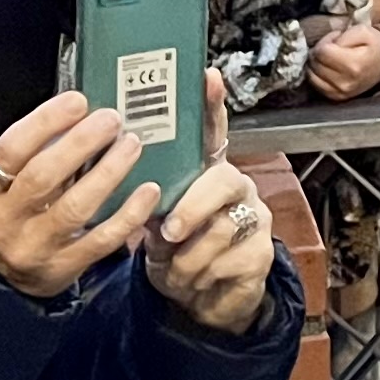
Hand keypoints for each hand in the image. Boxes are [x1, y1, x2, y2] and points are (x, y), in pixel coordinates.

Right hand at [0, 92, 158, 299]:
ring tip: (131, 145)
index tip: (78, 101)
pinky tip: (149, 191)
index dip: (45, 122)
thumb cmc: (4, 211)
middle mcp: (6, 221)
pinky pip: (101, 240)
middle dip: (81, 143)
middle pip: (43, 177)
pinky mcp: (64, 268)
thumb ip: (30, 151)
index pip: (12, 151)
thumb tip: (79, 113)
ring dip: (109, 172)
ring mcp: (36, 248)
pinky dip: (128, 214)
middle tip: (111, 119)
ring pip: (75, 208)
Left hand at [142, 79, 274, 337]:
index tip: (207, 76)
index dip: (212, 105)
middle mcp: (237, 187)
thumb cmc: (176, 252)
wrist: (202, 302)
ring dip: (188, 258)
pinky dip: (201, 278)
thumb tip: (118, 170)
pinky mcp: (261, 254)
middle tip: (170, 232)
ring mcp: (254, 218)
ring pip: (221, 230)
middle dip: (193, 208)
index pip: (213, 131)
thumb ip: (149, 197)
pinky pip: (229, 262)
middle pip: (223, 181)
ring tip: (176, 269)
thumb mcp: (158, 222)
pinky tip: (195, 282)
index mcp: (208, 173)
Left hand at [303, 23, 379, 100]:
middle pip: (315, 63)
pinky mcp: (336, 97)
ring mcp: (340, 92)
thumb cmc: (373, 45)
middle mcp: (345, 82)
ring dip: (316, 63)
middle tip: (332, 47)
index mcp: (353, 65)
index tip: (335, 39)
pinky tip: (327, 68)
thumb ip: (342, 35)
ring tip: (329, 57)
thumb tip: (325, 45)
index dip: (326, 41)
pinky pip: (316, 85)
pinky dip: (317, 75)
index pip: (322, 51)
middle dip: (320, 51)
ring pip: (312, 75)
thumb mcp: (362, 31)